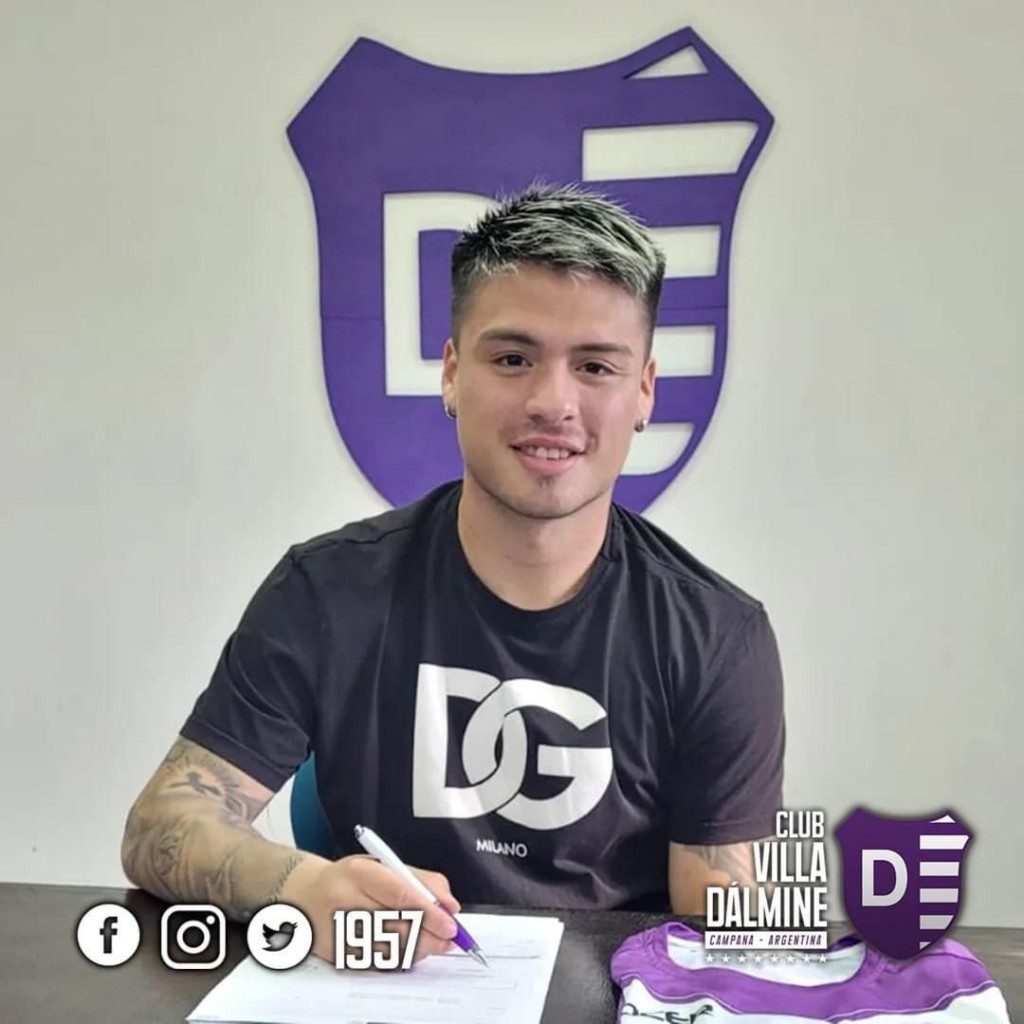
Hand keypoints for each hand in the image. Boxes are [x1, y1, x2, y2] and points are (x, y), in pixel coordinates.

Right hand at [281, 854, 460, 964]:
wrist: (304, 895)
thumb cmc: (351, 878)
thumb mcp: (384, 865)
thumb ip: (421, 880)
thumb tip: (450, 905)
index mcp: (360, 872)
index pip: (400, 894)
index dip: (429, 912)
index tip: (450, 923)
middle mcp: (345, 901)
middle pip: (395, 925)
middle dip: (429, 935)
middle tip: (449, 938)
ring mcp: (338, 931)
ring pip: (388, 949)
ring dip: (418, 950)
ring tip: (434, 943)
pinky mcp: (336, 954)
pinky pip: (377, 963)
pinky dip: (400, 959)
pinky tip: (411, 950)